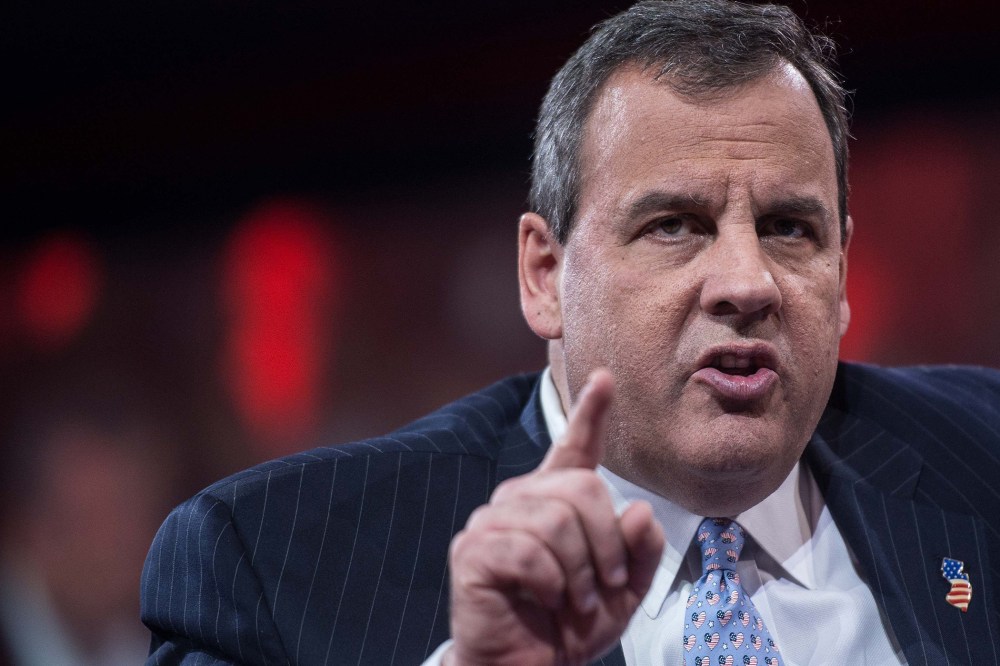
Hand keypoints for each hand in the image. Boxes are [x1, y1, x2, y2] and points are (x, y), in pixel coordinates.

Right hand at [445, 369, 664, 664]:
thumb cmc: (569, 625)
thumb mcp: (624, 590)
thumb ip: (640, 550)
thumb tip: (640, 511)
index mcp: (556, 501)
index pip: (574, 449)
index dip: (590, 413)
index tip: (604, 379)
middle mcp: (520, 500)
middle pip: (581, 488)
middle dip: (607, 542)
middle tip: (608, 583)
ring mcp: (492, 521)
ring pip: (556, 519)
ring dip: (580, 570)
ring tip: (577, 599)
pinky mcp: (473, 550)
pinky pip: (526, 549)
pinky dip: (550, 581)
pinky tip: (548, 598)